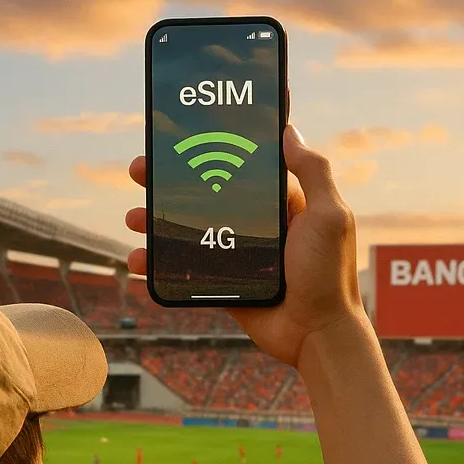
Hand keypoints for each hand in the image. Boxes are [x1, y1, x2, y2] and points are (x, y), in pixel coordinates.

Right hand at [126, 125, 362, 367]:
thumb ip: (313, 172)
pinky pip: (184, 271)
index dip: (209, 149)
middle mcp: (255, 225)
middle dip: (167, 182)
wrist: (317, 333)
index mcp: (280, 204)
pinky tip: (138, 260)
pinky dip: (158, 265)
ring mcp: (236, 255)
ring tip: (133, 218)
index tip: (182, 136)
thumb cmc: (330, 275)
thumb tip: (288, 129)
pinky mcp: (224, 285)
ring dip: (156, 221)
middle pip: (203, 195)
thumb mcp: (329, 215)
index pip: (239, 166)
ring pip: (187, 231)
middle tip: (139, 170)